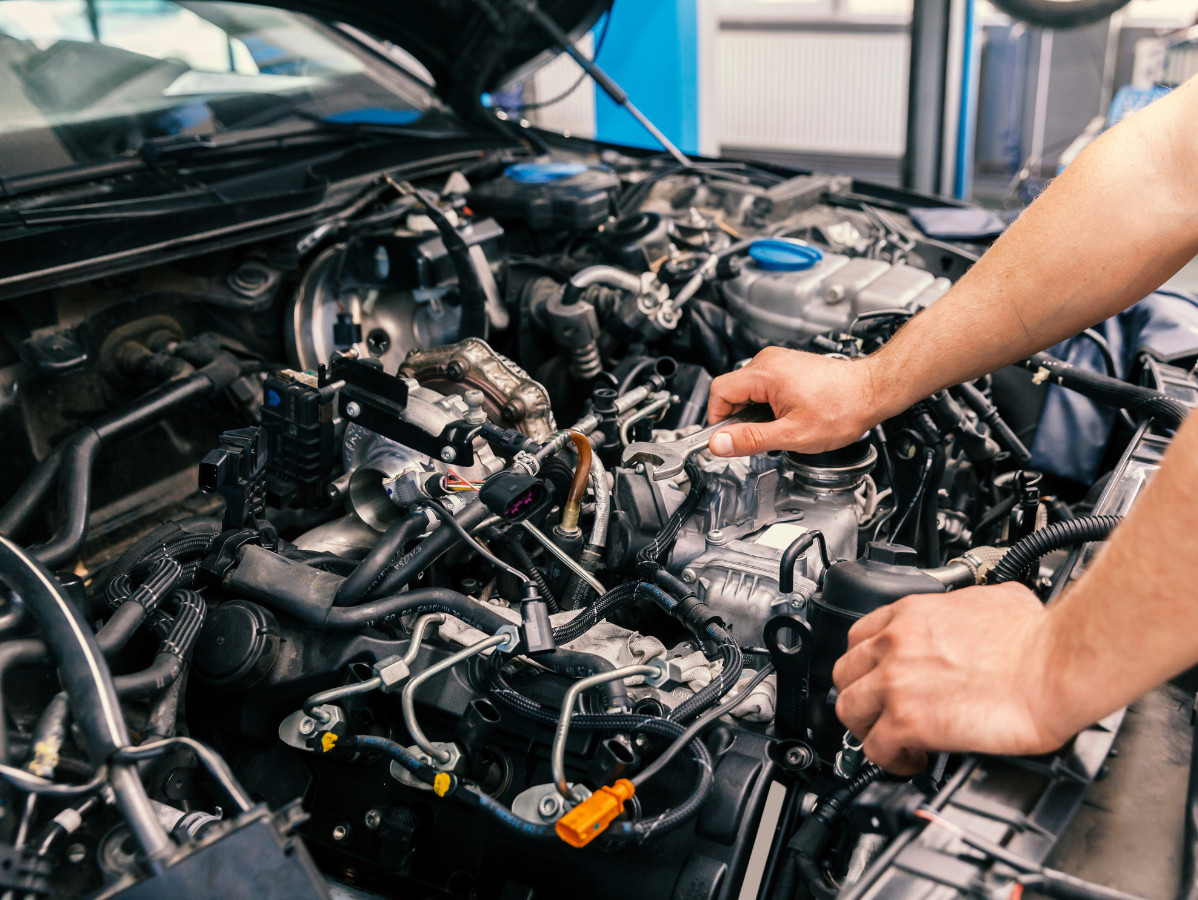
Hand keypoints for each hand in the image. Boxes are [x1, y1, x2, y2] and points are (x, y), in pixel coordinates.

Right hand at [707, 347, 879, 456]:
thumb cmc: (842, 408)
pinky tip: (787, 417)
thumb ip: (751, 439)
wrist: (872, 392)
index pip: (719, 392)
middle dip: (739, 418)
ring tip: (778, 427)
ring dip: (754, 413)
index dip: (718, 419)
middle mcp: (768, 361)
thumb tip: (719, 444)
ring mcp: (779, 362)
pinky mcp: (788, 368)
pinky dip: (767, 406)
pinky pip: (763, 387)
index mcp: (764, 373)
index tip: (726, 439)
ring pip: (748, 391)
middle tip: (757, 438)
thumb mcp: (792, 434)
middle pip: (732, 391)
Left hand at [832, 583, 1068, 774]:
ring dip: (868, 730)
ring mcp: (896, 682)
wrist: (1054, 666)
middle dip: (861, 696)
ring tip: (892, 741)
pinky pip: (876, 748)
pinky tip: (914, 760)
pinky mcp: (908, 721)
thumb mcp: (995, 599)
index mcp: (911, 615)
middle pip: (845, 674)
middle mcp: (895, 645)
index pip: (859, 637)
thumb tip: (979, 615)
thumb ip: (967, 608)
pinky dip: (891, 760)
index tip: (877, 678)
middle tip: (880, 713)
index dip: (867, 664)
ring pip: (849, 711)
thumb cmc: (1037, 637)